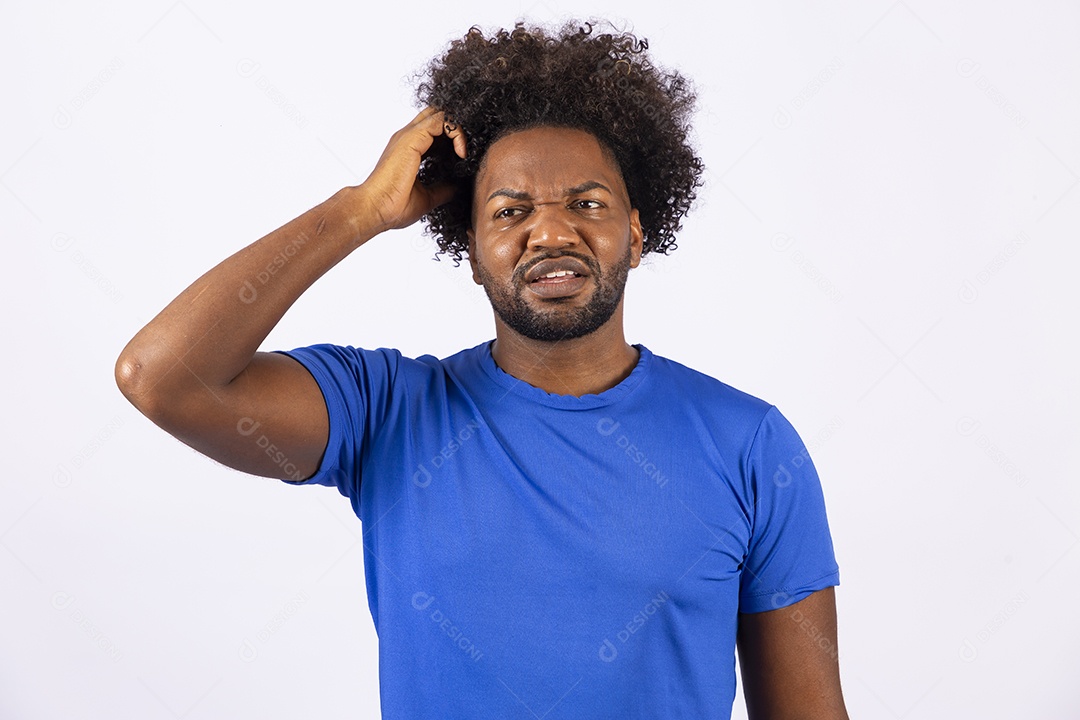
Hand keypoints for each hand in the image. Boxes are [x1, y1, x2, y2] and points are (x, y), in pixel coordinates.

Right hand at [359, 107, 466, 232]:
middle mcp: (408, 137)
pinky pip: (442, 121)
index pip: (434, 129)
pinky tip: (461, 154)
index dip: (452, 137)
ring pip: (441, 114)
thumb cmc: (393, 206)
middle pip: (437, 115)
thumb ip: (443, 188)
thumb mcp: (427, 197)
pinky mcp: (412, 138)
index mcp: (409, 148)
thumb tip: (457, 187)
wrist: (376, 210)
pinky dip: (457, 132)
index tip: (462, 159)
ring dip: (459, 130)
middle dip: (456, 128)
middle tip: (465, 151)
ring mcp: (409, 135)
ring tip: (464, 153)